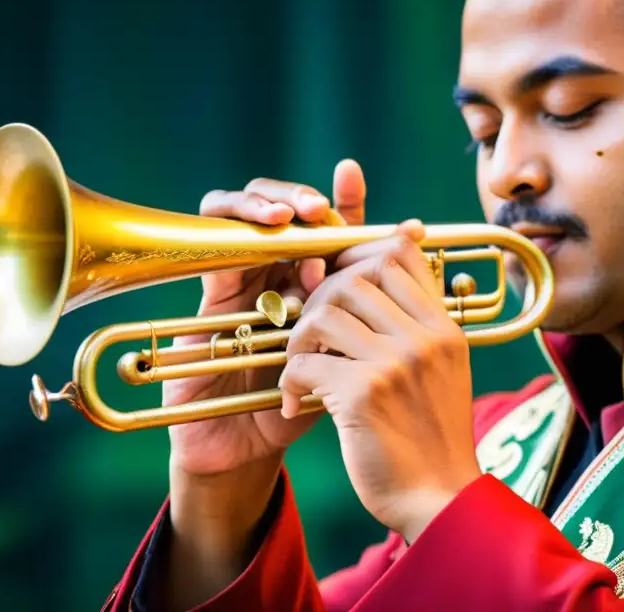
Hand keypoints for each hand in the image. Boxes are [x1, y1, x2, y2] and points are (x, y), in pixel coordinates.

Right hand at [165, 160, 367, 477]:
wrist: (251, 446)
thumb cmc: (309, 397)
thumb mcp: (353, 351)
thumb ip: (376, 307)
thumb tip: (414, 251)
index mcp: (315, 279)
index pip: (328, 224)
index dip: (344, 197)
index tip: (356, 178)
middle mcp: (275, 272)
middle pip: (281, 206)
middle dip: (299, 195)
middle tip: (320, 208)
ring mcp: (242, 280)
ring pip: (240, 212)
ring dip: (264, 203)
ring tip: (289, 216)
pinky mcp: (210, 297)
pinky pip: (216, 251)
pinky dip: (237, 236)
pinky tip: (261, 243)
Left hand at [278, 220, 483, 542]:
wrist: (439, 499)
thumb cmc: (434, 436)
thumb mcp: (444, 369)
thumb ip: (419, 327)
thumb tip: (385, 284)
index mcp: (443, 327)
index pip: (400, 253)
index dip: (357, 255)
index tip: (337, 279)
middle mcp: (424, 337)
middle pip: (356, 275)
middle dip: (320, 295)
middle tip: (311, 329)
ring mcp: (395, 363)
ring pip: (324, 313)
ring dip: (300, 336)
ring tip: (301, 364)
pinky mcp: (363, 395)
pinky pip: (305, 363)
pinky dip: (289, 380)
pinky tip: (294, 403)